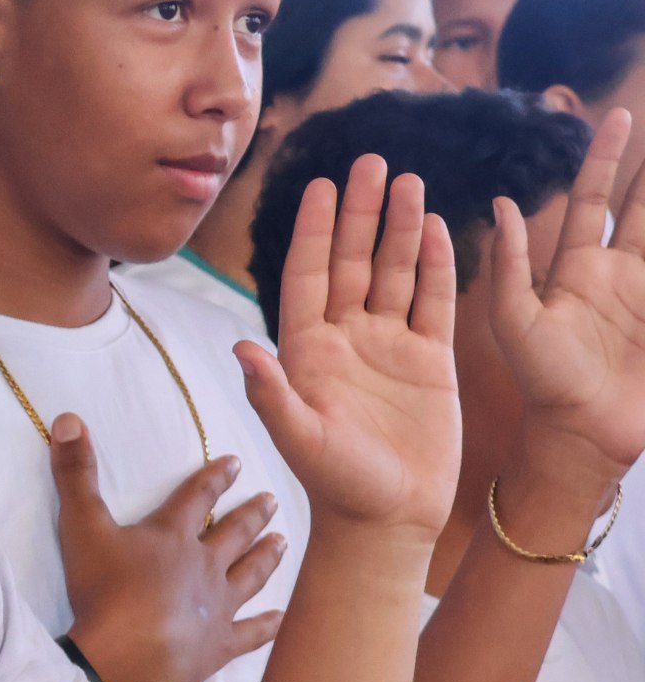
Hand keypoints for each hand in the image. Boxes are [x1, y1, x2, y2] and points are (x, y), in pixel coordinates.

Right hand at [52, 416, 286, 681]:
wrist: (126, 656)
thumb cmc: (103, 591)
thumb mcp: (81, 526)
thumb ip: (76, 474)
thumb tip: (70, 418)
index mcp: (172, 536)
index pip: (198, 497)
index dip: (215, 477)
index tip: (235, 461)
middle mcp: (203, 565)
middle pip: (233, 533)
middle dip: (252, 514)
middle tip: (271, 499)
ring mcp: (216, 607)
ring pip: (249, 575)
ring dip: (266, 557)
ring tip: (281, 541)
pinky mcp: (218, 645)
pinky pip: (250, 632)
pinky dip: (267, 624)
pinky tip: (281, 617)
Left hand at [239, 156, 460, 538]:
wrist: (386, 522)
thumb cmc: (335, 484)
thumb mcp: (299, 437)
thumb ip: (271, 392)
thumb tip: (242, 349)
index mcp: (307, 350)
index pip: (309, 275)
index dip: (316, 230)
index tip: (321, 185)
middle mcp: (345, 340)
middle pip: (354, 262)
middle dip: (362, 212)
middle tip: (371, 160)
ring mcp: (388, 348)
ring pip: (395, 274)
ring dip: (401, 229)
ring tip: (410, 180)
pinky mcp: (429, 363)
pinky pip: (433, 303)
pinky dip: (436, 267)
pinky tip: (440, 229)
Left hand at [489, 109, 644, 487]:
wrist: (582, 433)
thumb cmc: (540, 379)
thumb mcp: (513, 320)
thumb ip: (509, 265)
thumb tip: (504, 203)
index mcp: (576, 266)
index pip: (592, 198)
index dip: (605, 159)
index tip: (619, 115)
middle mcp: (618, 272)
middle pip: (643, 206)